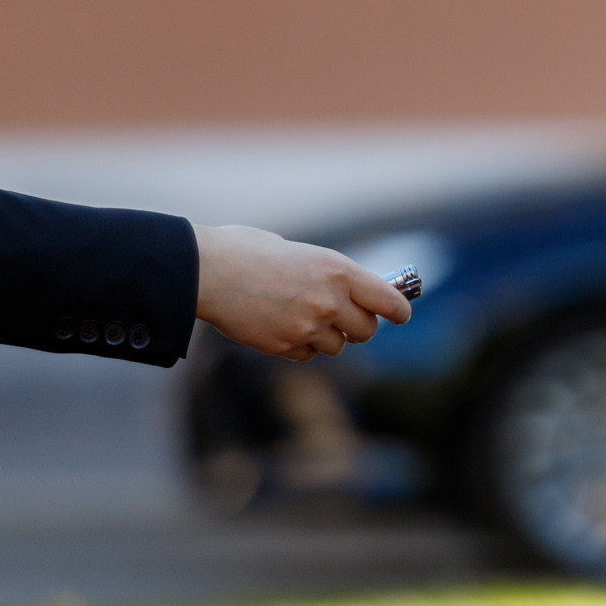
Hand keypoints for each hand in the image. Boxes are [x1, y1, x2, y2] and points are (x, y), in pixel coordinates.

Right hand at [192, 224, 412, 360]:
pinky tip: (282, 327)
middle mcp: (330, 301)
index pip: (389, 301)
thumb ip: (328, 274)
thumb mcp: (300, 252)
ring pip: (336, 346)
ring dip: (327, 337)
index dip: (398, 311)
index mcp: (339, 271)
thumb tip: (347, 290)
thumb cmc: (248, 251)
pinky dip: (301, 346)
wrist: (205, 270)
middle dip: (358, 327)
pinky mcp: (284, 345)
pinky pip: (307, 354)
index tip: (400, 315)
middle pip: (366, 331)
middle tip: (345, 318)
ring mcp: (307, 326)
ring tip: (302, 317)